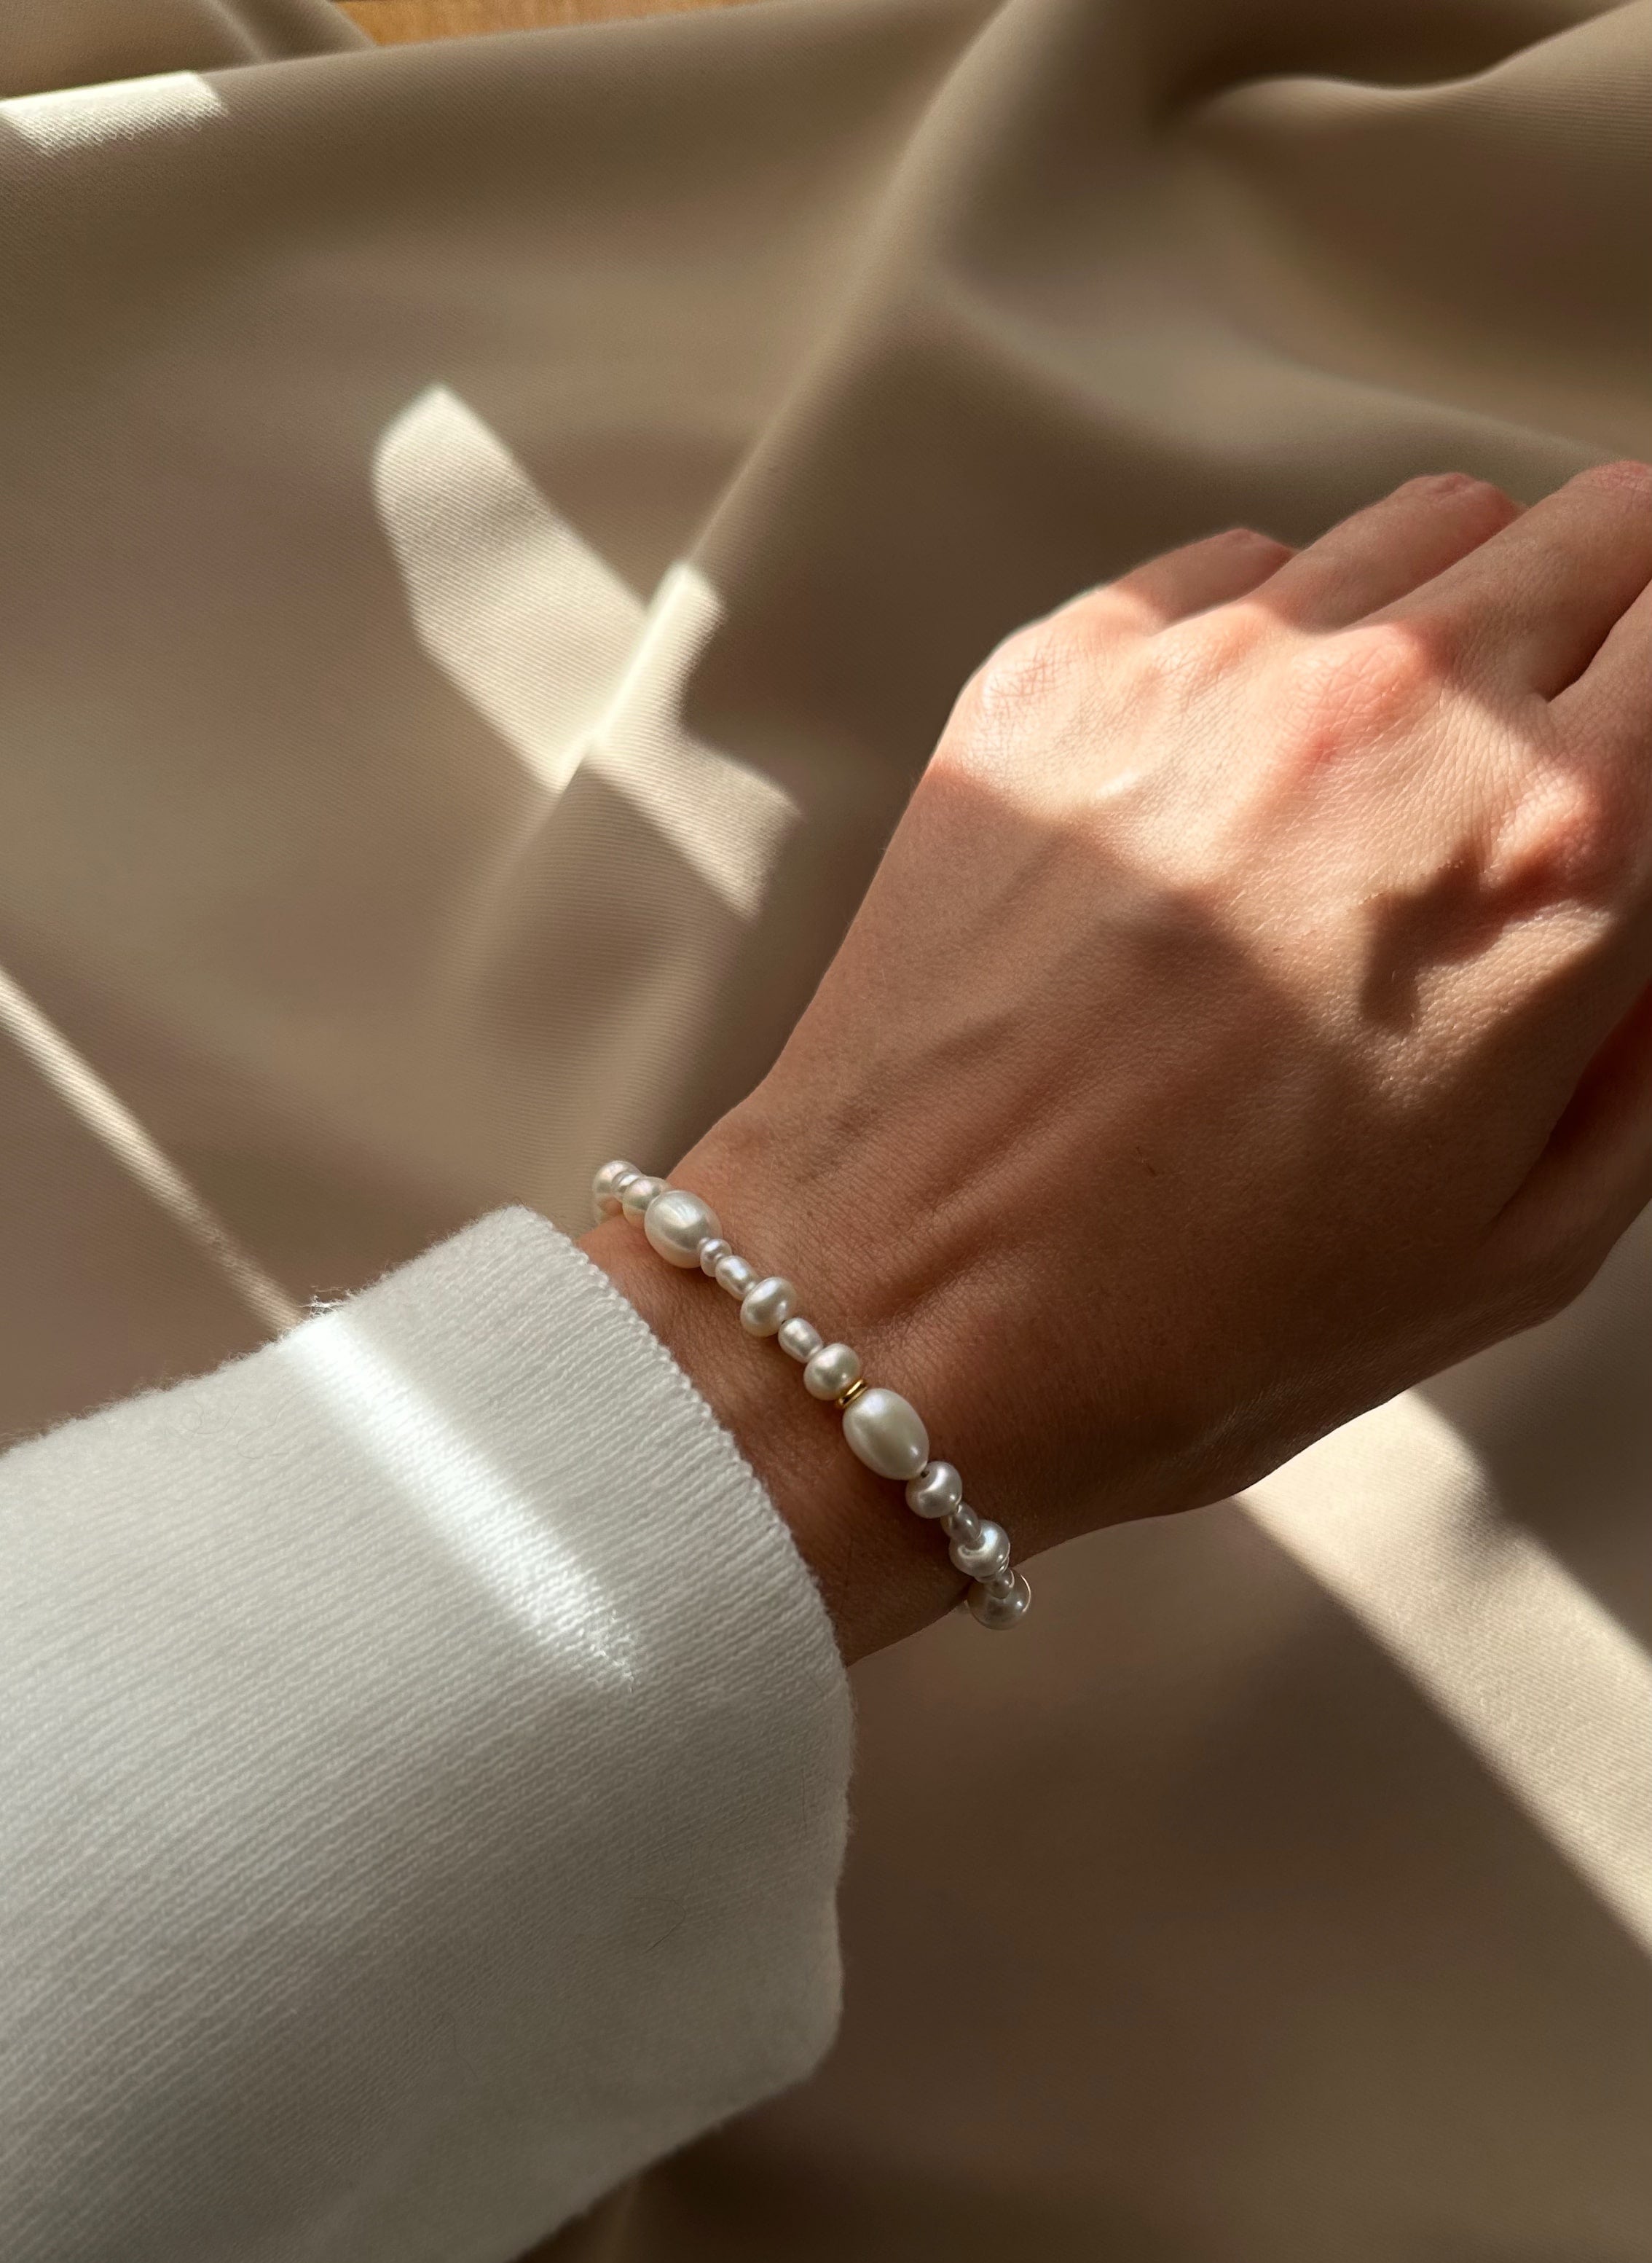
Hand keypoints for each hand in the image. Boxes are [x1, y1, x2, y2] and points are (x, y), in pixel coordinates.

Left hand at [590, 465, 1651, 1659]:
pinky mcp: (1067, 665)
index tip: (1642, 769)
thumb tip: (1646, 928)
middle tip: (1574, 744)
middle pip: (1602, 530)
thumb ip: (1645, 1055)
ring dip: (1456, 617)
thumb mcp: (1521, 1246)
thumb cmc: (1203, 1323)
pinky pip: (1241, 570)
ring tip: (1400, 771)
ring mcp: (1222, 666)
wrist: (906, 1316)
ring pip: (1428, 526)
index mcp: (1561, 855)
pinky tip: (1239, 783)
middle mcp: (1406, 709)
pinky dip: (1276, 642)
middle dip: (1612, 627)